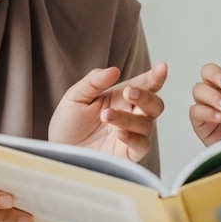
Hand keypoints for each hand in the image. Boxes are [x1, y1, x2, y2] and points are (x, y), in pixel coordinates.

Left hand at [48, 62, 167, 161]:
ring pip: (147, 124)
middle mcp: (131, 115)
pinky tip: (120, 133)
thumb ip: (94, 81)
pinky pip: (142, 145)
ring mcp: (131, 135)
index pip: (144, 85)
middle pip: (154, 104)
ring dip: (128, 118)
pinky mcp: (127, 154)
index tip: (162, 67)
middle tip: (129, 92)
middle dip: (145, 96)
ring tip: (106, 116)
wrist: (58, 153)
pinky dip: (133, 138)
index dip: (156, 76)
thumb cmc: (68, 125)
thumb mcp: (75, 97)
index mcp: (121, 98)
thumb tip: (114, 70)